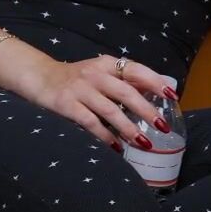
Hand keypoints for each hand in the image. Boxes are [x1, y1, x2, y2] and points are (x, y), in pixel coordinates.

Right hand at [21, 55, 178, 151]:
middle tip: (162, 126)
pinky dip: (105, 136)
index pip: (136, 70)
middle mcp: (95, 74)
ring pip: (110, 110)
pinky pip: (90, 123)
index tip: (172, 96)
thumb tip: (155, 92)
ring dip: (128, 128)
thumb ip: (123, 80)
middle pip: (126, 93)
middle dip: (147, 110)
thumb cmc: (75, 78)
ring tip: (143, 142)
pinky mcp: (66, 104)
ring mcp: (80, 89)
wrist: (39, 76)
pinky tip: (116, 147)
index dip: (155, 82)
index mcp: (106, 64)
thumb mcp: (100, 72)